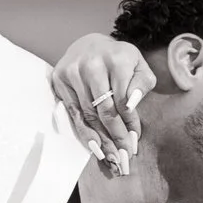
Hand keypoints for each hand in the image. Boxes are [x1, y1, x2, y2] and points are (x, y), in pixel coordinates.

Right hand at [50, 31, 153, 171]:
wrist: (90, 45)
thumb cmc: (119, 60)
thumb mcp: (139, 66)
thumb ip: (141, 84)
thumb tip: (131, 105)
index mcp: (117, 58)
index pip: (124, 99)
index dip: (130, 123)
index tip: (135, 140)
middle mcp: (93, 64)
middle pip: (104, 109)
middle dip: (115, 135)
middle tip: (124, 156)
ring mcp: (73, 72)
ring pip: (88, 114)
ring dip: (101, 138)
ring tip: (111, 156)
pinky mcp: (60, 80)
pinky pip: (74, 113)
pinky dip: (84, 132)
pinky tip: (94, 146)